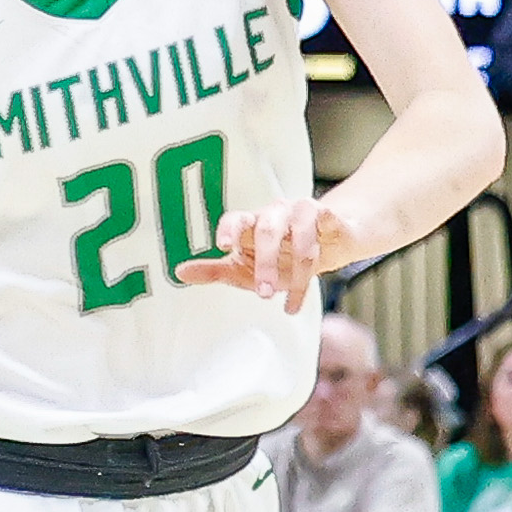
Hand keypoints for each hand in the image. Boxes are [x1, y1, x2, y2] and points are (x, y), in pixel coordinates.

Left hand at [174, 197, 343, 312]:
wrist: (331, 243)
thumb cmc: (284, 256)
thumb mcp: (246, 269)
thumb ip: (215, 272)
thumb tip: (179, 272)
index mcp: (251, 224)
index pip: (235, 220)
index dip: (228, 230)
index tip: (223, 246)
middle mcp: (275, 214)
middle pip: (267, 231)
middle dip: (266, 264)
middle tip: (264, 293)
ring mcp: (303, 212)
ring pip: (300, 235)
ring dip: (297, 270)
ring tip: (289, 299)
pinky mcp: (329, 216)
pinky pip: (326, 231)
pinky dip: (322, 255)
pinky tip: (321, 270)